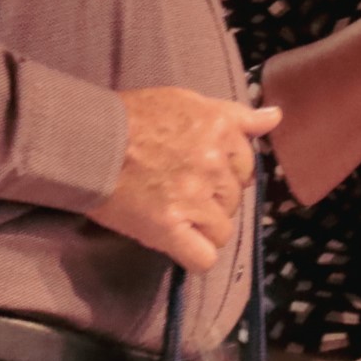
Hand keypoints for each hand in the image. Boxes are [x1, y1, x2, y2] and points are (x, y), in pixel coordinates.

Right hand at [91, 86, 283, 270]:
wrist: (85, 139)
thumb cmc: (132, 116)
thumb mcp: (186, 101)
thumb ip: (234, 114)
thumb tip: (274, 117)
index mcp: (221, 131)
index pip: (245, 168)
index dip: (223, 174)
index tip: (196, 172)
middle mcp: (213, 164)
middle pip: (234, 200)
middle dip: (212, 200)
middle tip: (179, 192)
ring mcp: (193, 198)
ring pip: (222, 231)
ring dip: (202, 228)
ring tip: (173, 214)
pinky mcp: (169, 228)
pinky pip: (203, 259)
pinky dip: (193, 256)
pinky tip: (176, 242)